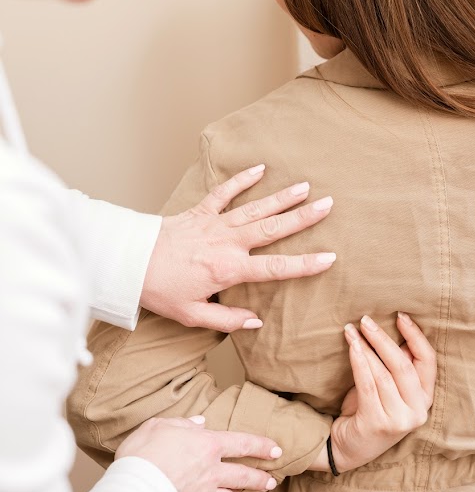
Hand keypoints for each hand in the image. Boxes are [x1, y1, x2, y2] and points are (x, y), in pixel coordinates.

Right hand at [115, 415, 282, 491]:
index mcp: (207, 446)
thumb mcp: (159, 426)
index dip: (262, 446)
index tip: (276, 450)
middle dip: (260, 478)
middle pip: (244, 476)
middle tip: (271, 480)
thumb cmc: (142, 456)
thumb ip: (181, 423)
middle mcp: (211, 473)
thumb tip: (198, 423)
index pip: (243, 443)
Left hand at [141, 165, 335, 331]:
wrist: (128, 263)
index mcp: (229, 270)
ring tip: (306, 186)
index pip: (275, 268)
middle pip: (272, 228)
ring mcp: (214, 224)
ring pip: (255, 208)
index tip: (329, 258)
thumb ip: (227, 319)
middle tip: (328, 205)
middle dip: (302, 217)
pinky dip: (241, 180)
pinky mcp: (199, 212)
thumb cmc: (159, 291)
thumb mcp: (192, 315)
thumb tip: (256, 322)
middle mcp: (227, 243)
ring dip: (281, 197)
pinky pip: (224, 193)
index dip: (305, 264)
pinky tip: (260, 169)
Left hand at [311, 314, 435, 472]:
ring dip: (367, 348)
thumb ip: (397, 365)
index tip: (400, 316)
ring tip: (352, 330)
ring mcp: (399, 420)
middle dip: (384, 339)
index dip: (416, 336)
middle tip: (366, 320)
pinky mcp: (378, 423)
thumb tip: (396, 326)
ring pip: (384, 375)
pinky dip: (359, 362)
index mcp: (426, 399)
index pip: (428, 361)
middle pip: (404, 366)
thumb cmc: (369, 410)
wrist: (348, 447)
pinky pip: (368, 385)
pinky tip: (352, 347)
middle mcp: (418, 411)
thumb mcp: (389, 387)